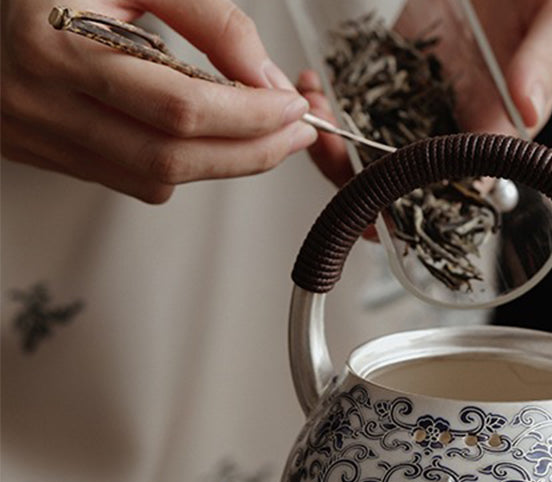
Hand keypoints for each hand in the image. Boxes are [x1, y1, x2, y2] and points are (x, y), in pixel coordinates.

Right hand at [1, 0, 316, 202]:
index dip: (247, 113)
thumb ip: (204, 15)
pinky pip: (133, 180)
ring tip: (262, 137)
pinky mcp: (48, 157)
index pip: (179, 106)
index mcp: (53, 44)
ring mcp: (42, 138)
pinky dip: (183, 166)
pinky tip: (204, 139)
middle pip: (172, 157)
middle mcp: (42, 103)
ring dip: (223, 165)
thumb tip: (263, 75)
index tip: (289, 105)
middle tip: (293, 132)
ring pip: (156, 179)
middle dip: (249, 151)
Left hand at [300, 0, 551, 186]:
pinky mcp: (408, 61)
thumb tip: (527, 111)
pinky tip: (316, 83)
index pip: (457, 184)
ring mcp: (431, 94)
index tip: (379, 199)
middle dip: (358, 176)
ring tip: (313, 108)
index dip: (415, 203)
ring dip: (338, 138)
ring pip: (376, 141)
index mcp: (503, 128)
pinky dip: (336, 97)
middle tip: (325, 147)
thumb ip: (549, 59)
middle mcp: (463, 121)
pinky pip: (367, 93)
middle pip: (405, 175)